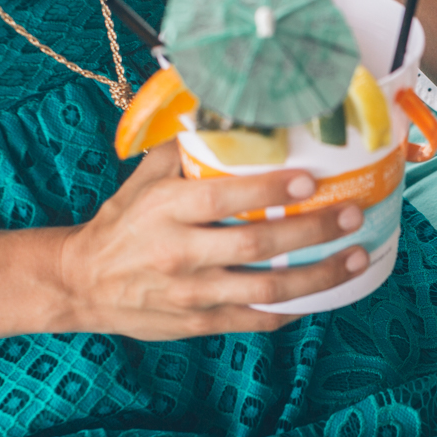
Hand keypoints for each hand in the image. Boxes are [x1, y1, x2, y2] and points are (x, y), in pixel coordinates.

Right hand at [59, 143, 368, 339]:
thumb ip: (184, 151)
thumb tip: (228, 114)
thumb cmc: (122, 224)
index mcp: (164, 211)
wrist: (80, 283)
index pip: (222, 198)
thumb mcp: (143, 179)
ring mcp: (191, 294)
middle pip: (255, 245)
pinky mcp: (199, 323)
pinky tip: (324, 296)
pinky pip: (255, 319)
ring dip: (319, 276)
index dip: (269, 189)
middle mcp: (178, 254)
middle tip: (351, 214)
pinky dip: (292, 309)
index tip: (310, 178)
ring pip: (265, 290)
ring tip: (357, 257)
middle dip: (311, 230)